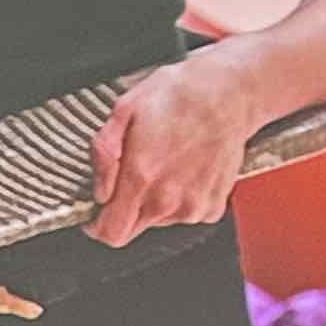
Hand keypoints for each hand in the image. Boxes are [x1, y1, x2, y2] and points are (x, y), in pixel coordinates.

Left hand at [89, 48, 253, 246]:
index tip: (98, 214)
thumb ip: (103, 153)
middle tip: (135, 175)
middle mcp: (168, 199)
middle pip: (133, 229)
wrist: (229, 93)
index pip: (111, 232)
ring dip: (155, 200)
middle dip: (125, 209)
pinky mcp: (213, 206)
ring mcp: (193, 206)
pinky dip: (182, 197)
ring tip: (168, 163)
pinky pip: (186, 213)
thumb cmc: (180, 95)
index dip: (97, 226)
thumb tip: (100, 189)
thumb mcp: (124, 109)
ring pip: (159, 220)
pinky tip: (187, 169)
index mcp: (141, 176)